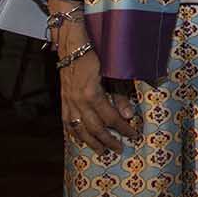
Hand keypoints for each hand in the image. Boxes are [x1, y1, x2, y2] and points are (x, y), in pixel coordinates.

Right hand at [56, 23, 139, 153]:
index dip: (123, 128)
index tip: (134, 135)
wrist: (73, 45)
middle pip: (95, 128)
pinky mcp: (63, 100)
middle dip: (109, 140)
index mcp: (92, 94)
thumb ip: (120, 94)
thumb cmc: (96, 55)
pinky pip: (67, 122)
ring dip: (92, 142)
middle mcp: (78, 102)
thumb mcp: (112, 72)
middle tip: (120, 149)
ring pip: (80, 129)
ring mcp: (68, 102)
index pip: (111, 118)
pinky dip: (75, 133)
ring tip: (102, 151)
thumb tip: (129, 115)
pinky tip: (81, 140)